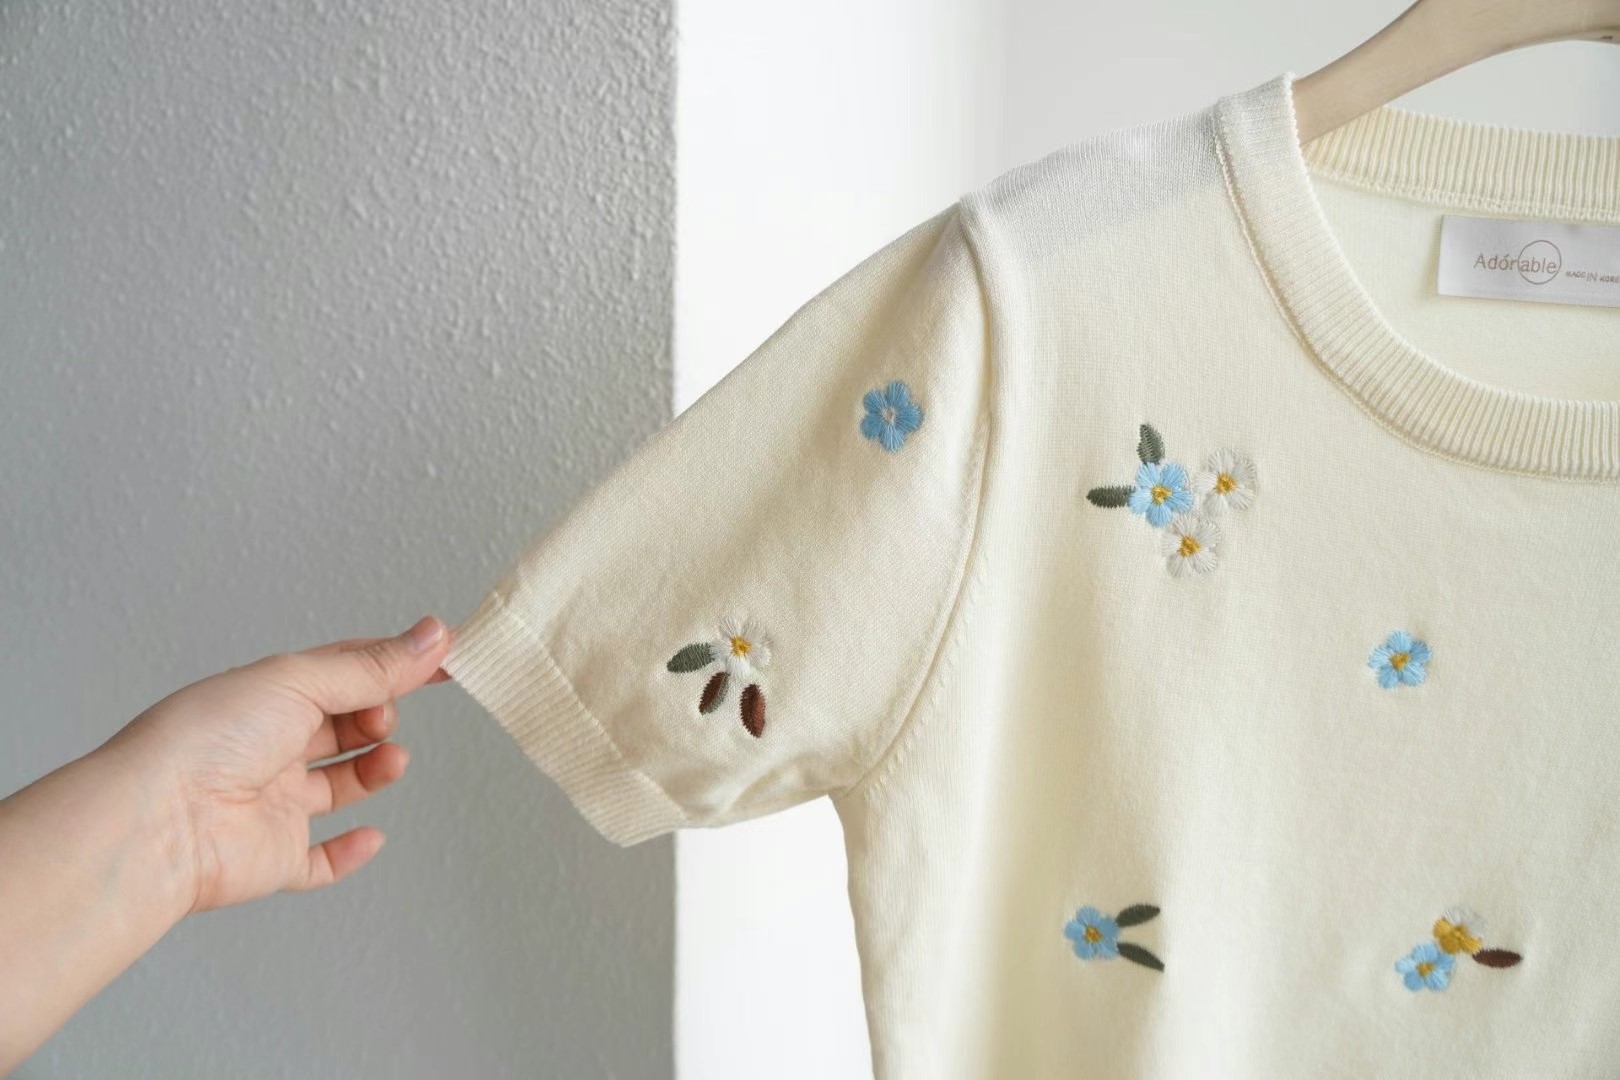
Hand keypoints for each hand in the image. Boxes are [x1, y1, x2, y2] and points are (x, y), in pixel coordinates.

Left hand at [106, 615, 452, 913]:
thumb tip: (433, 637)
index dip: (392, 663)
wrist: (161, 820)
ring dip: (375, 770)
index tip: (442, 657)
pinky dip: (349, 852)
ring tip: (391, 760)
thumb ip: (373, 667)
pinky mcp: (273, 857)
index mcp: (268, 697)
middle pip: (342, 727)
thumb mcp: (301, 682)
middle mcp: (268, 748)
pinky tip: (371, 835)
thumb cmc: (208, 739)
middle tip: (383, 715)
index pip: (341, 671)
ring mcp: (271, 804)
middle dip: (377, 715)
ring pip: (338, 787)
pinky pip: (318, 861)